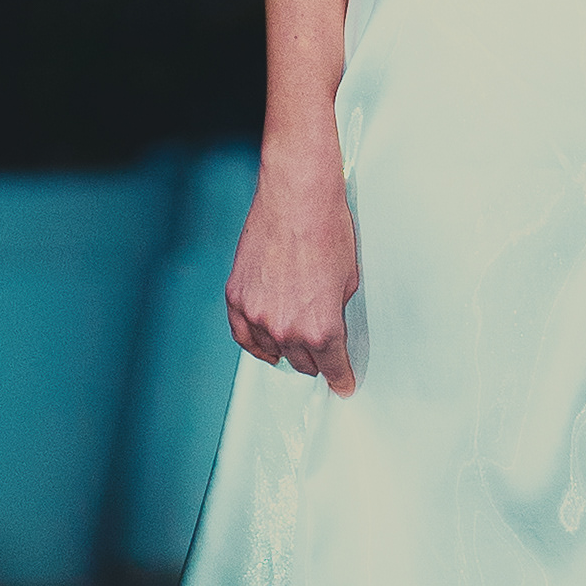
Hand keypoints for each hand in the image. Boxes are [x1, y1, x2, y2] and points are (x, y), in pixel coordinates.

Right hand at [225, 152, 361, 389]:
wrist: (297, 199)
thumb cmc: (328, 230)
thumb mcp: (348, 280)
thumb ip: (337, 313)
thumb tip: (330, 326)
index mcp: (322, 329)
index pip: (332, 368)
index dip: (341, 379)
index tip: (343, 385)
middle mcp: (288, 329)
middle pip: (302, 363)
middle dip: (316, 360)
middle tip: (322, 353)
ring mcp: (258, 315)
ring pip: (272, 351)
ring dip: (286, 348)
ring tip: (295, 340)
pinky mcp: (237, 298)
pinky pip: (243, 335)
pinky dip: (255, 343)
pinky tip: (264, 347)